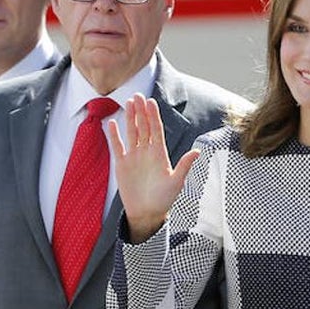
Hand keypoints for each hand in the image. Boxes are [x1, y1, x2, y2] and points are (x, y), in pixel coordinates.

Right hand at [106, 93, 199, 241]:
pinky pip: (118, 146)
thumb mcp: (176, 182)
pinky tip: (112, 123)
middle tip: (138, 96)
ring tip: (128, 103)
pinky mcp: (122, 164)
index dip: (153, 116)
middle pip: (143, 127)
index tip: (151, 102)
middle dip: (141, 112)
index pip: (156, 130)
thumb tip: (197, 151)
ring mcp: (134, 157)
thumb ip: (184, 165)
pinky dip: (114, 136)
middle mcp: (147, 152)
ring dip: (129, 118)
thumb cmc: (164, 199)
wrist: (147, 213)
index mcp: (160, 153)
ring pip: (131, 133)